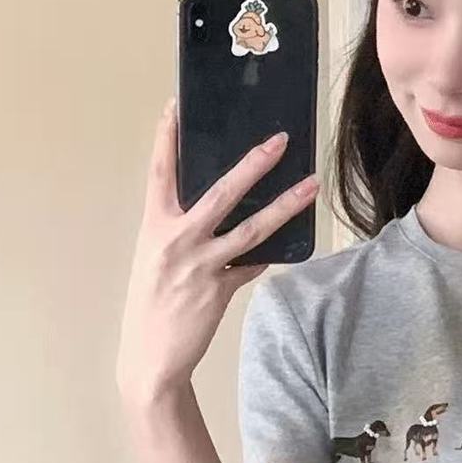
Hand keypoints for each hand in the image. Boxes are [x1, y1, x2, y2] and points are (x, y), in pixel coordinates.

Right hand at [115, 96, 320, 403]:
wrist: (151, 357)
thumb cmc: (152, 305)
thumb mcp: (156, 259)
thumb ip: (181, 232)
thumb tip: (218, 214)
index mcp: (154, 225)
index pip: (160, 171)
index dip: (168, 137)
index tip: (177, 105)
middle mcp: (177, 239)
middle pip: (221, 192)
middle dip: (253, 164)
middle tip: (279, 141)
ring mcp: (201, 264)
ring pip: (252, 228)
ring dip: (285, 205)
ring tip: (311, 185)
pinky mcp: (221, 289)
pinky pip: (253, 265)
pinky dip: (268, 255)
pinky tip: (285, 247)